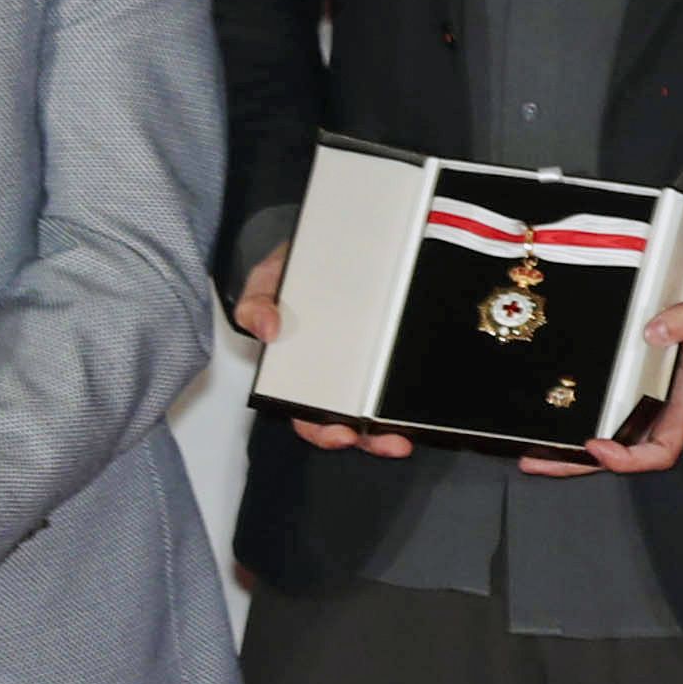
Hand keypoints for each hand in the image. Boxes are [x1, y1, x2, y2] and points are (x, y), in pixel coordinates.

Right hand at [241, 240, 412, 457]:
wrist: (332, 241)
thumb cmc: (295, 271)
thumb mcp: (267, 280)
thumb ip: (257, 302)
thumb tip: (265, 327)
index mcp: (304, 370)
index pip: (310, 412)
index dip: (323, 429)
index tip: (341, 433)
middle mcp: (339, 375)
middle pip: (353, 419)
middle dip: (370, 438)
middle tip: (388, 442)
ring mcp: (371, 364)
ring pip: (383, 408)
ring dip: (395, 427)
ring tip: (407, 434)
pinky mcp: (397, 346)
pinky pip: (408, 377)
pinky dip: (417, 394)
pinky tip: (426, 401)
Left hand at [538, 249, 682, 474]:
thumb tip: (655, 333)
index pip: (663, 447)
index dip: (630, 458)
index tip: (597, 446)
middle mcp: (668, 398)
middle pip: (625, 449)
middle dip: (583, 461)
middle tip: (539, 459)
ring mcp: (651, 386)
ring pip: (612, 429)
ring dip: (574, 444)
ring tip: (535, 448)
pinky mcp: (638, 369)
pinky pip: (608, 400)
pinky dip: (581, 410)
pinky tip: (553, 407)